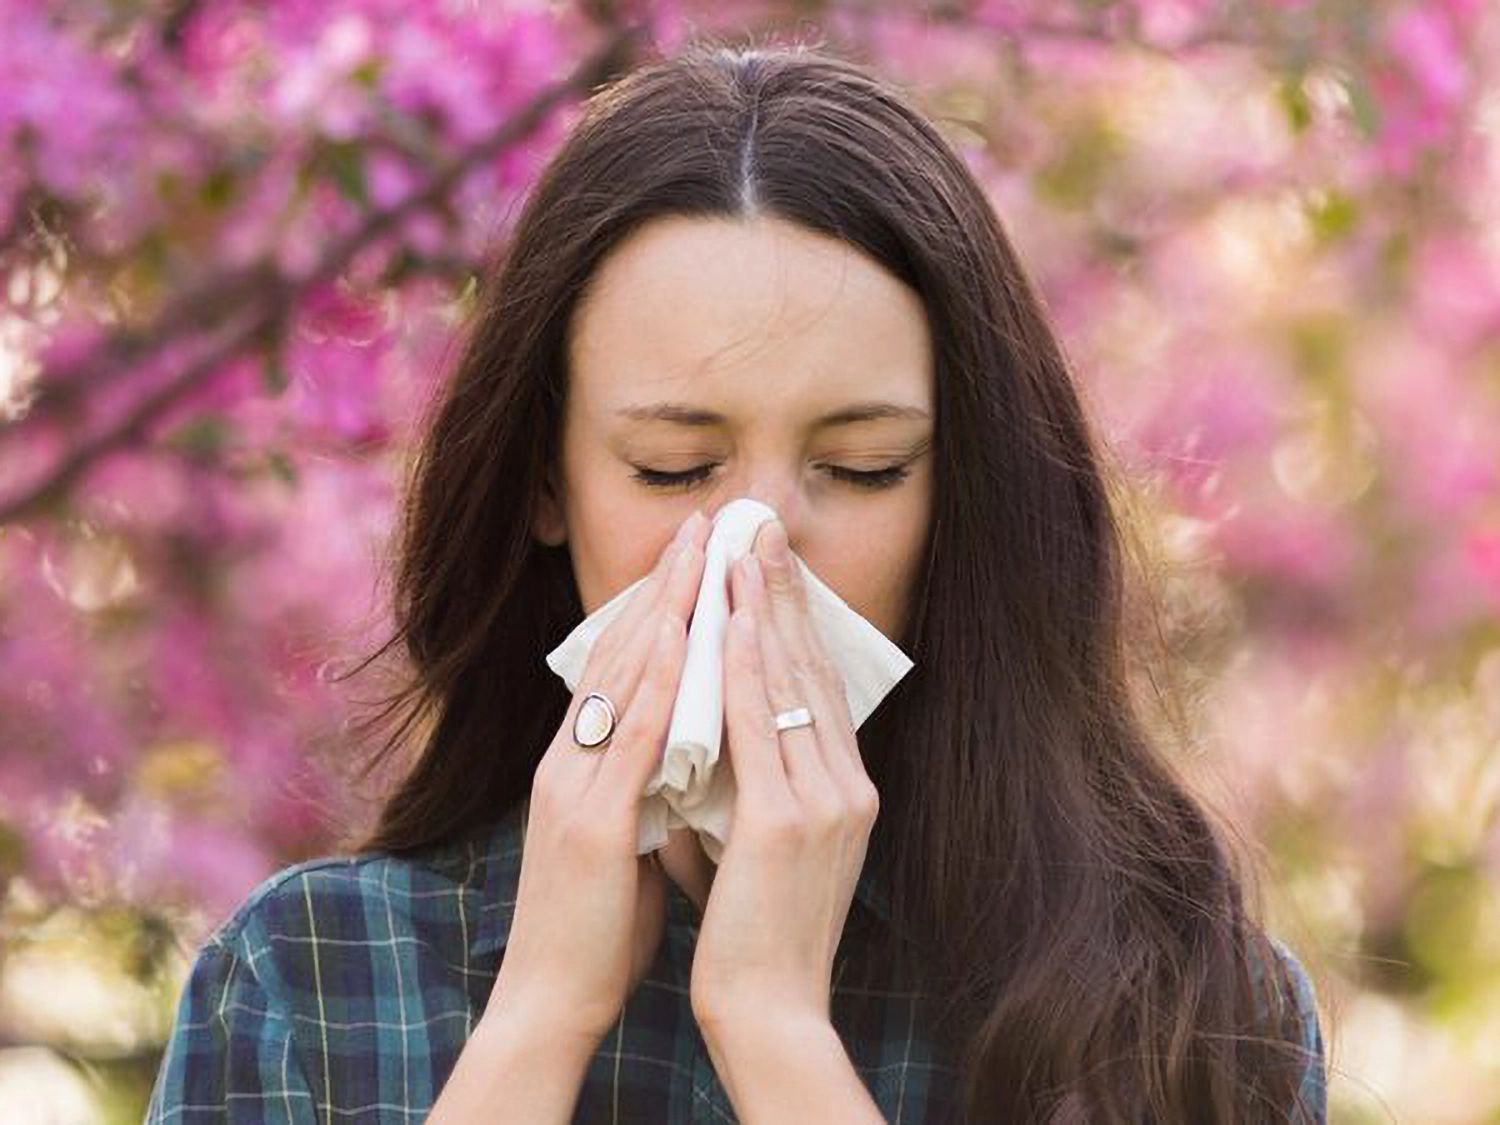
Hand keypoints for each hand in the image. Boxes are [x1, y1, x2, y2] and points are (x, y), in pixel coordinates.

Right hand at [485, 508, 709, 1048]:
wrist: (552, 1001)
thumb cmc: (596, 925)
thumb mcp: (624, 837)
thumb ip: (644, 787)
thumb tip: (687, 753)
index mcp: (576, 764)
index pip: (617, 666)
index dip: (655, 606)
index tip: (693, 558)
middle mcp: (566, 760)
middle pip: (616, 653)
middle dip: (662, 586)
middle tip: (701, 526)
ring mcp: (572, 786)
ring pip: (621, 679)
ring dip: (664, 611)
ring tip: (699, 555)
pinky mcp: (589, 823)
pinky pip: (630, 738)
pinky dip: (659, 682)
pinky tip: (685, 640)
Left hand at [688, 518, 880, 1033]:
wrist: (770, 1010)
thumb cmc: (757, 932)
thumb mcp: (768, 845)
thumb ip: (756, 786)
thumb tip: (720, 736)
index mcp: (846, 791)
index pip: (817, 686)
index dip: (794, 621)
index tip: (769, 566)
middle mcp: (849, 786)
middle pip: (811, 668)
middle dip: (783, 593)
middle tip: (761, 527)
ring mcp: (826, 802)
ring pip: (789, 683)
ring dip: (763, 608)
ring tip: (743, 547)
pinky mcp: (790, 822)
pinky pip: (762, 725)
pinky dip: (745, 665)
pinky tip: (730, 618)